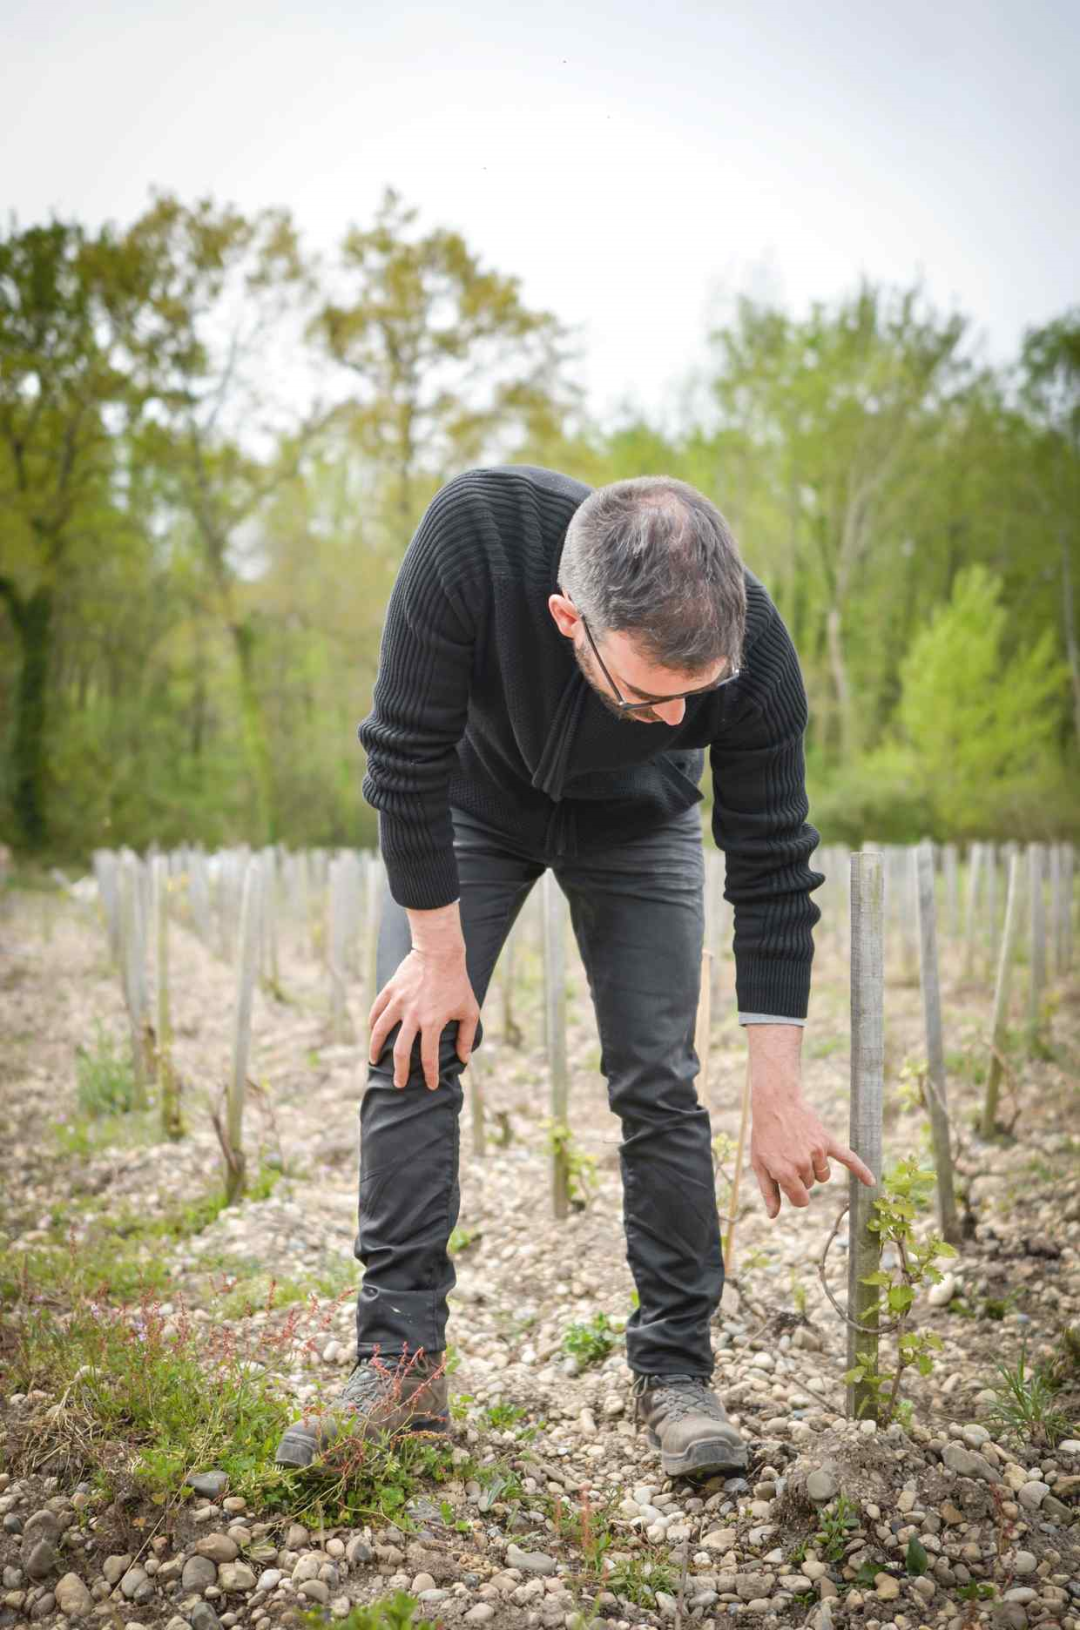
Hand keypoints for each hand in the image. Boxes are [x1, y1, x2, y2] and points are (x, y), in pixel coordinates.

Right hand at [368, 947, 479, 1090]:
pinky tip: (372, 1032)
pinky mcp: (390, 990)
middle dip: (399, 1071)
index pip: (429, 1057)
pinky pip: (376, 1010)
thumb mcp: (469, 1010)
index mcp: (433, 1022)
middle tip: (399, 1083)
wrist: (440, 953)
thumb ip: (466, 1036)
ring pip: (380, 1031)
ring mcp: (399, 1002)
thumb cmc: (458, 983)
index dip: (430, 1075)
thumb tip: (463, 1060)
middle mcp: (413, 1015)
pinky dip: (372, 1023)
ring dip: (375, 1049)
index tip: (431, 1085)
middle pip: (401, 1051)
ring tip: (374, 1061)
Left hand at [750, 1092, 874, 1218]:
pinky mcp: (827, 1141)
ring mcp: (817, 1152)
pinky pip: (848, 1158)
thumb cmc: (764, 1135)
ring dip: (814, 1169)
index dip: (795, 1195)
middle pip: (812, 1185)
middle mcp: (803, 1164)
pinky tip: (871, 1182)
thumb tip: (774, 1216)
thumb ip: (769, 1192)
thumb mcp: (759, 1164)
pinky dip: (861, 1170)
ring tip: (799, 1149)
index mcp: (785, 1172)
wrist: (775, 1102)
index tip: (788, 1184)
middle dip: (800, 1176)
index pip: (801, 1200)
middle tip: (786, 1155)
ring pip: (823, 1175)